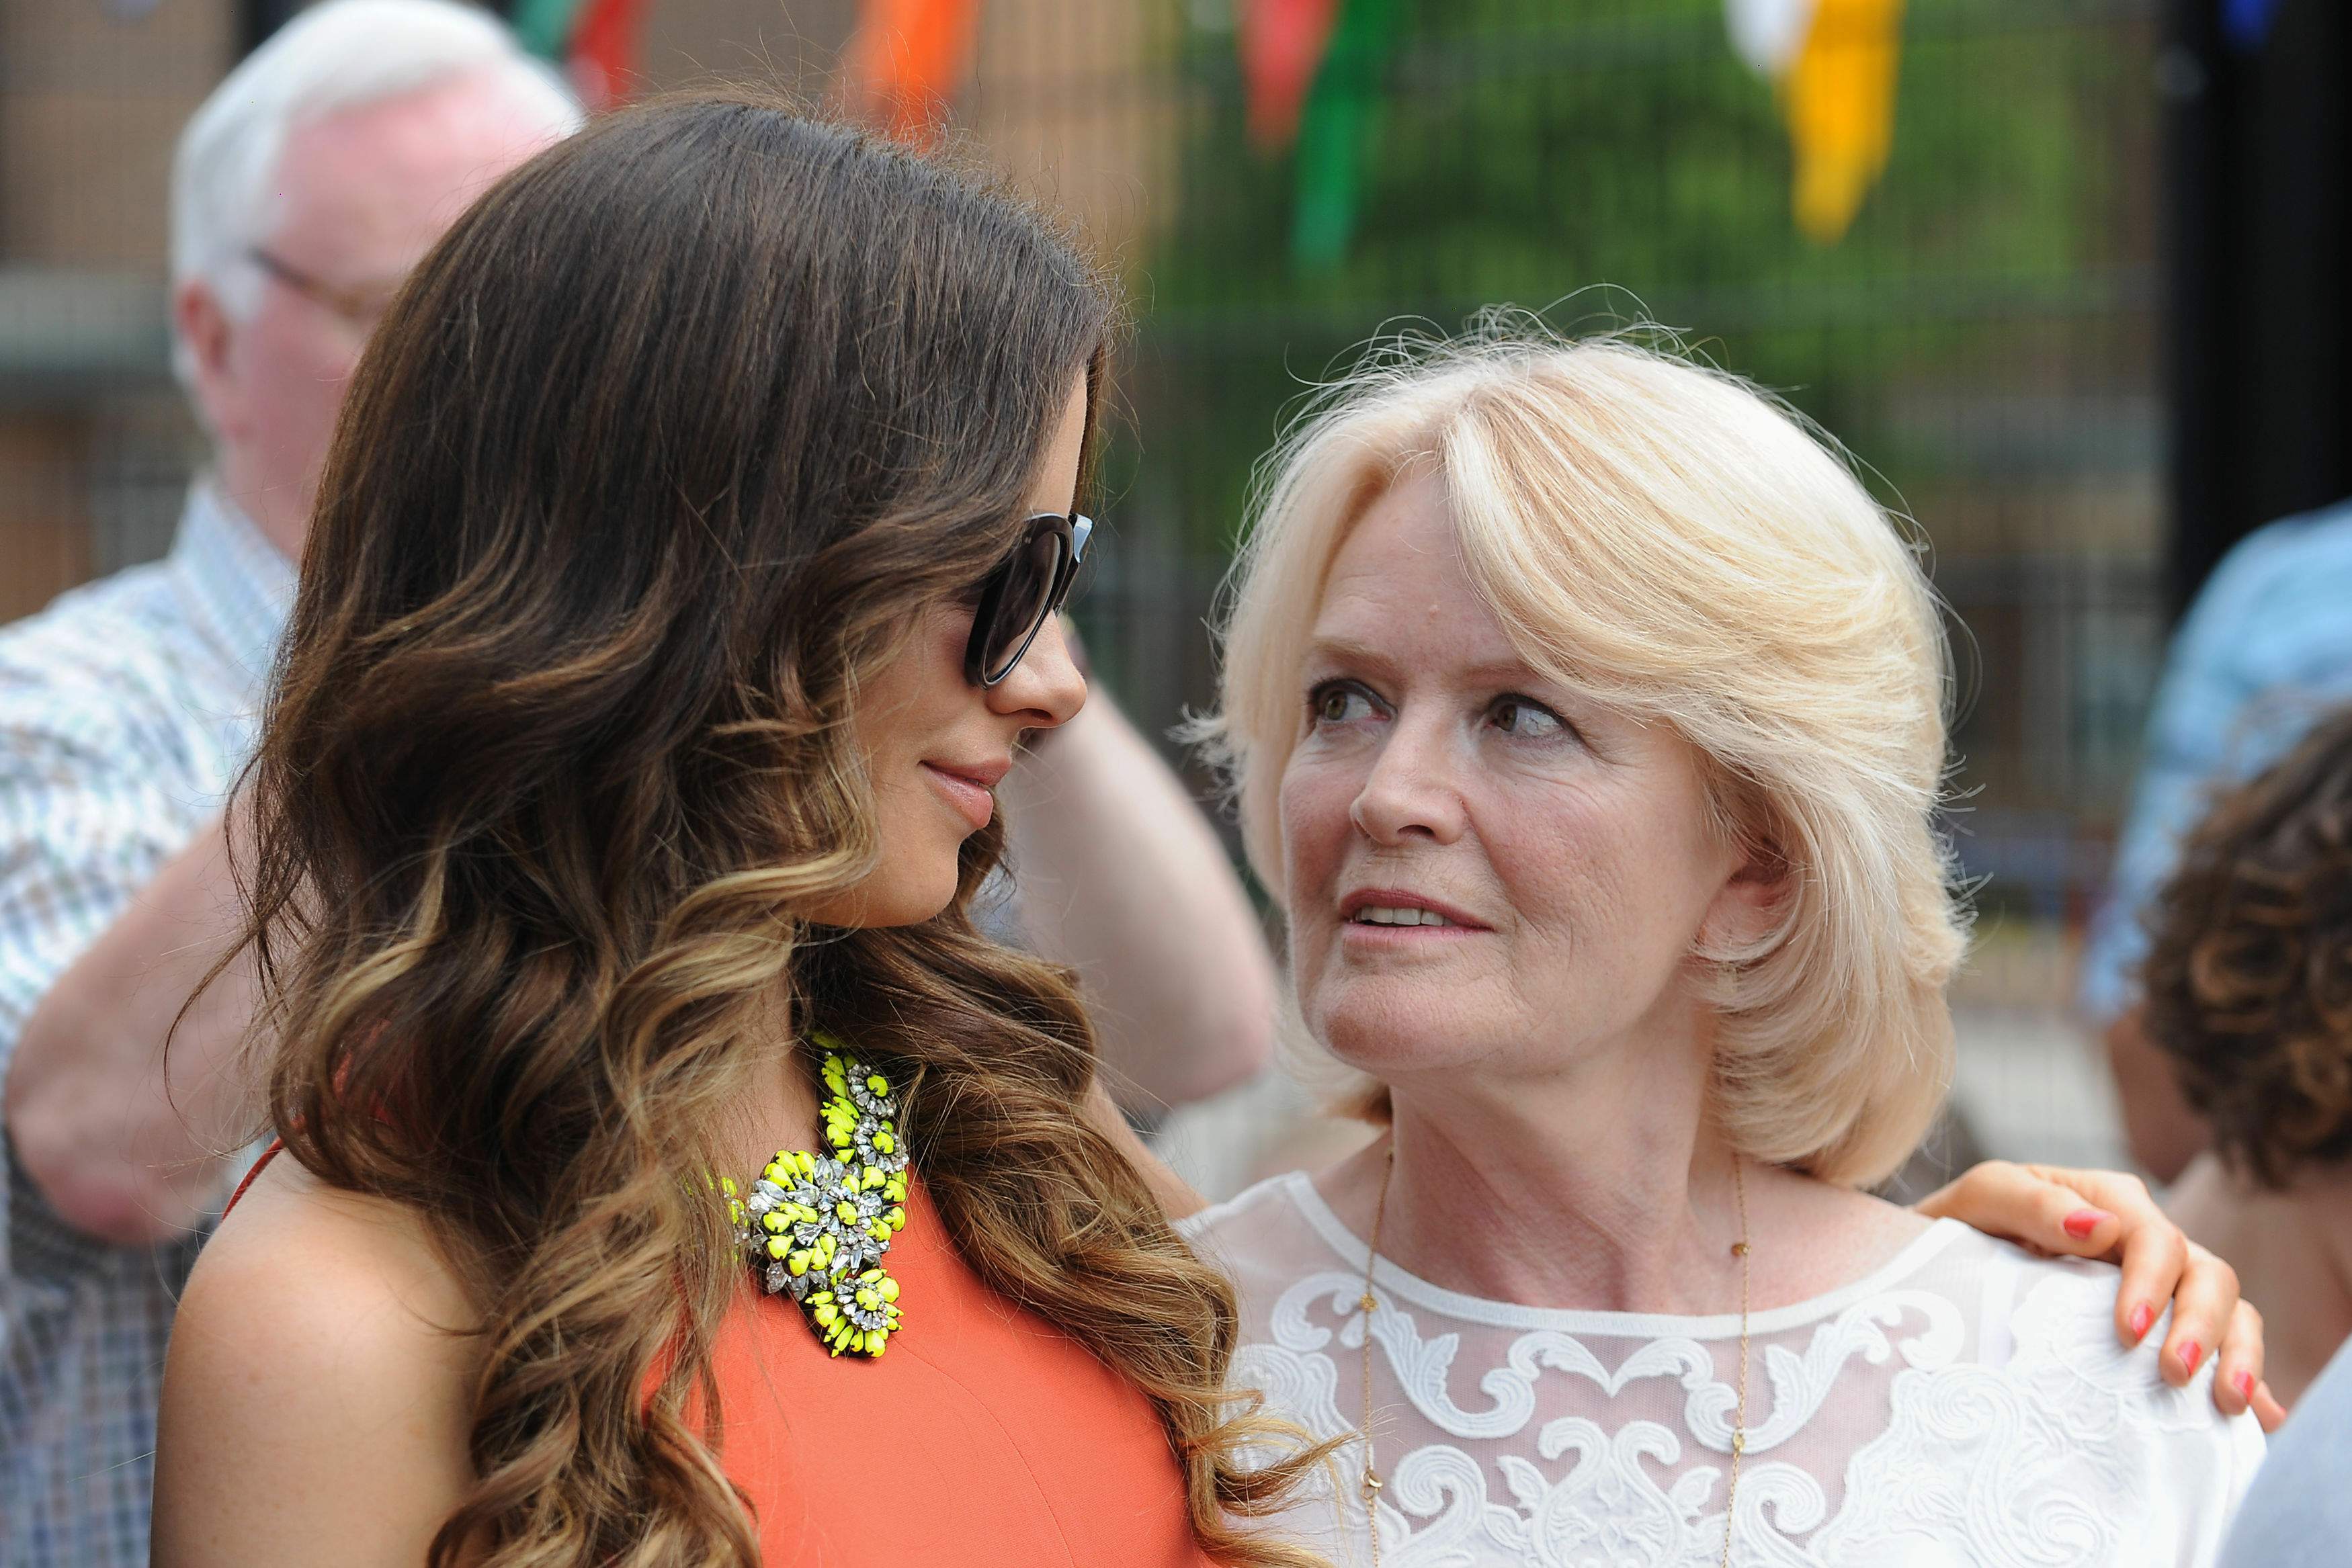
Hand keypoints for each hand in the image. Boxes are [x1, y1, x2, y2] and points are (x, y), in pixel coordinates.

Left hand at [1914, 1160, 2285, 1431]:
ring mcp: (2163, 1289)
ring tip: (2226, 1403)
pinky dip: (2246, 1379)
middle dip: (2202, 1325)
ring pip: (2229, 1310)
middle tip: (2174, 1373)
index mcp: (2108, 1202)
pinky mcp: (2164, 1331)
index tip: (2129, 1332)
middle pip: (2207, 1274)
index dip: (2152, 1282)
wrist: (1943, 1263)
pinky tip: (2260, 1417)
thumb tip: (2098, 1227)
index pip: (2154, 1236)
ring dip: (2239, 1354)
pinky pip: (2221, 1350)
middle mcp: (2146, 1244)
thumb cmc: (1963, 1225)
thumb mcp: (1982, 1200)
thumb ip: (2033, 1203)